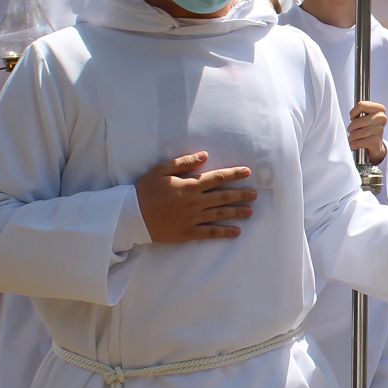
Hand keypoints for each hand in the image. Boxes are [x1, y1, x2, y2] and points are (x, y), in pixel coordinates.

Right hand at [135, 151, 256, 242]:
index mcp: (189, 185)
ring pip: (219, 215)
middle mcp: (194, 202)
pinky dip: (224, 232)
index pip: (217, 178)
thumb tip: (204, 155)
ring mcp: (192, 219)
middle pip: (223, 197)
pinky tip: (236, 232)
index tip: (247, 172)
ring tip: (250, 211)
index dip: (234, 175)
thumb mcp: (161, 170)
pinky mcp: (188, 233)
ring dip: (237, 213)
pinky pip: (210, 233)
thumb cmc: (145, 190)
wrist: (132, 216)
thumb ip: (184, 162)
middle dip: (241, 195)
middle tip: (255, 194)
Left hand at [348, 100, 387, 163]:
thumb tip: (352, 115)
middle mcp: (381, 118)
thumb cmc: (368, 128)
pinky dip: (353, 145)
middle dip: (351, 128)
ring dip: (352, 138)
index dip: (353, 113)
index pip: (361, 105)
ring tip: (357, 138)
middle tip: (354, 130)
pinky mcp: (375, 142)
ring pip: (354, 134)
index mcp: (379, 109)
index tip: (355, 117)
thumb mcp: (364, 115)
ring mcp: (379, 130)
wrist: (375, 145)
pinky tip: (359, 144)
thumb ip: (359, 110)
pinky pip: (355, 143)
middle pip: (355, 122)